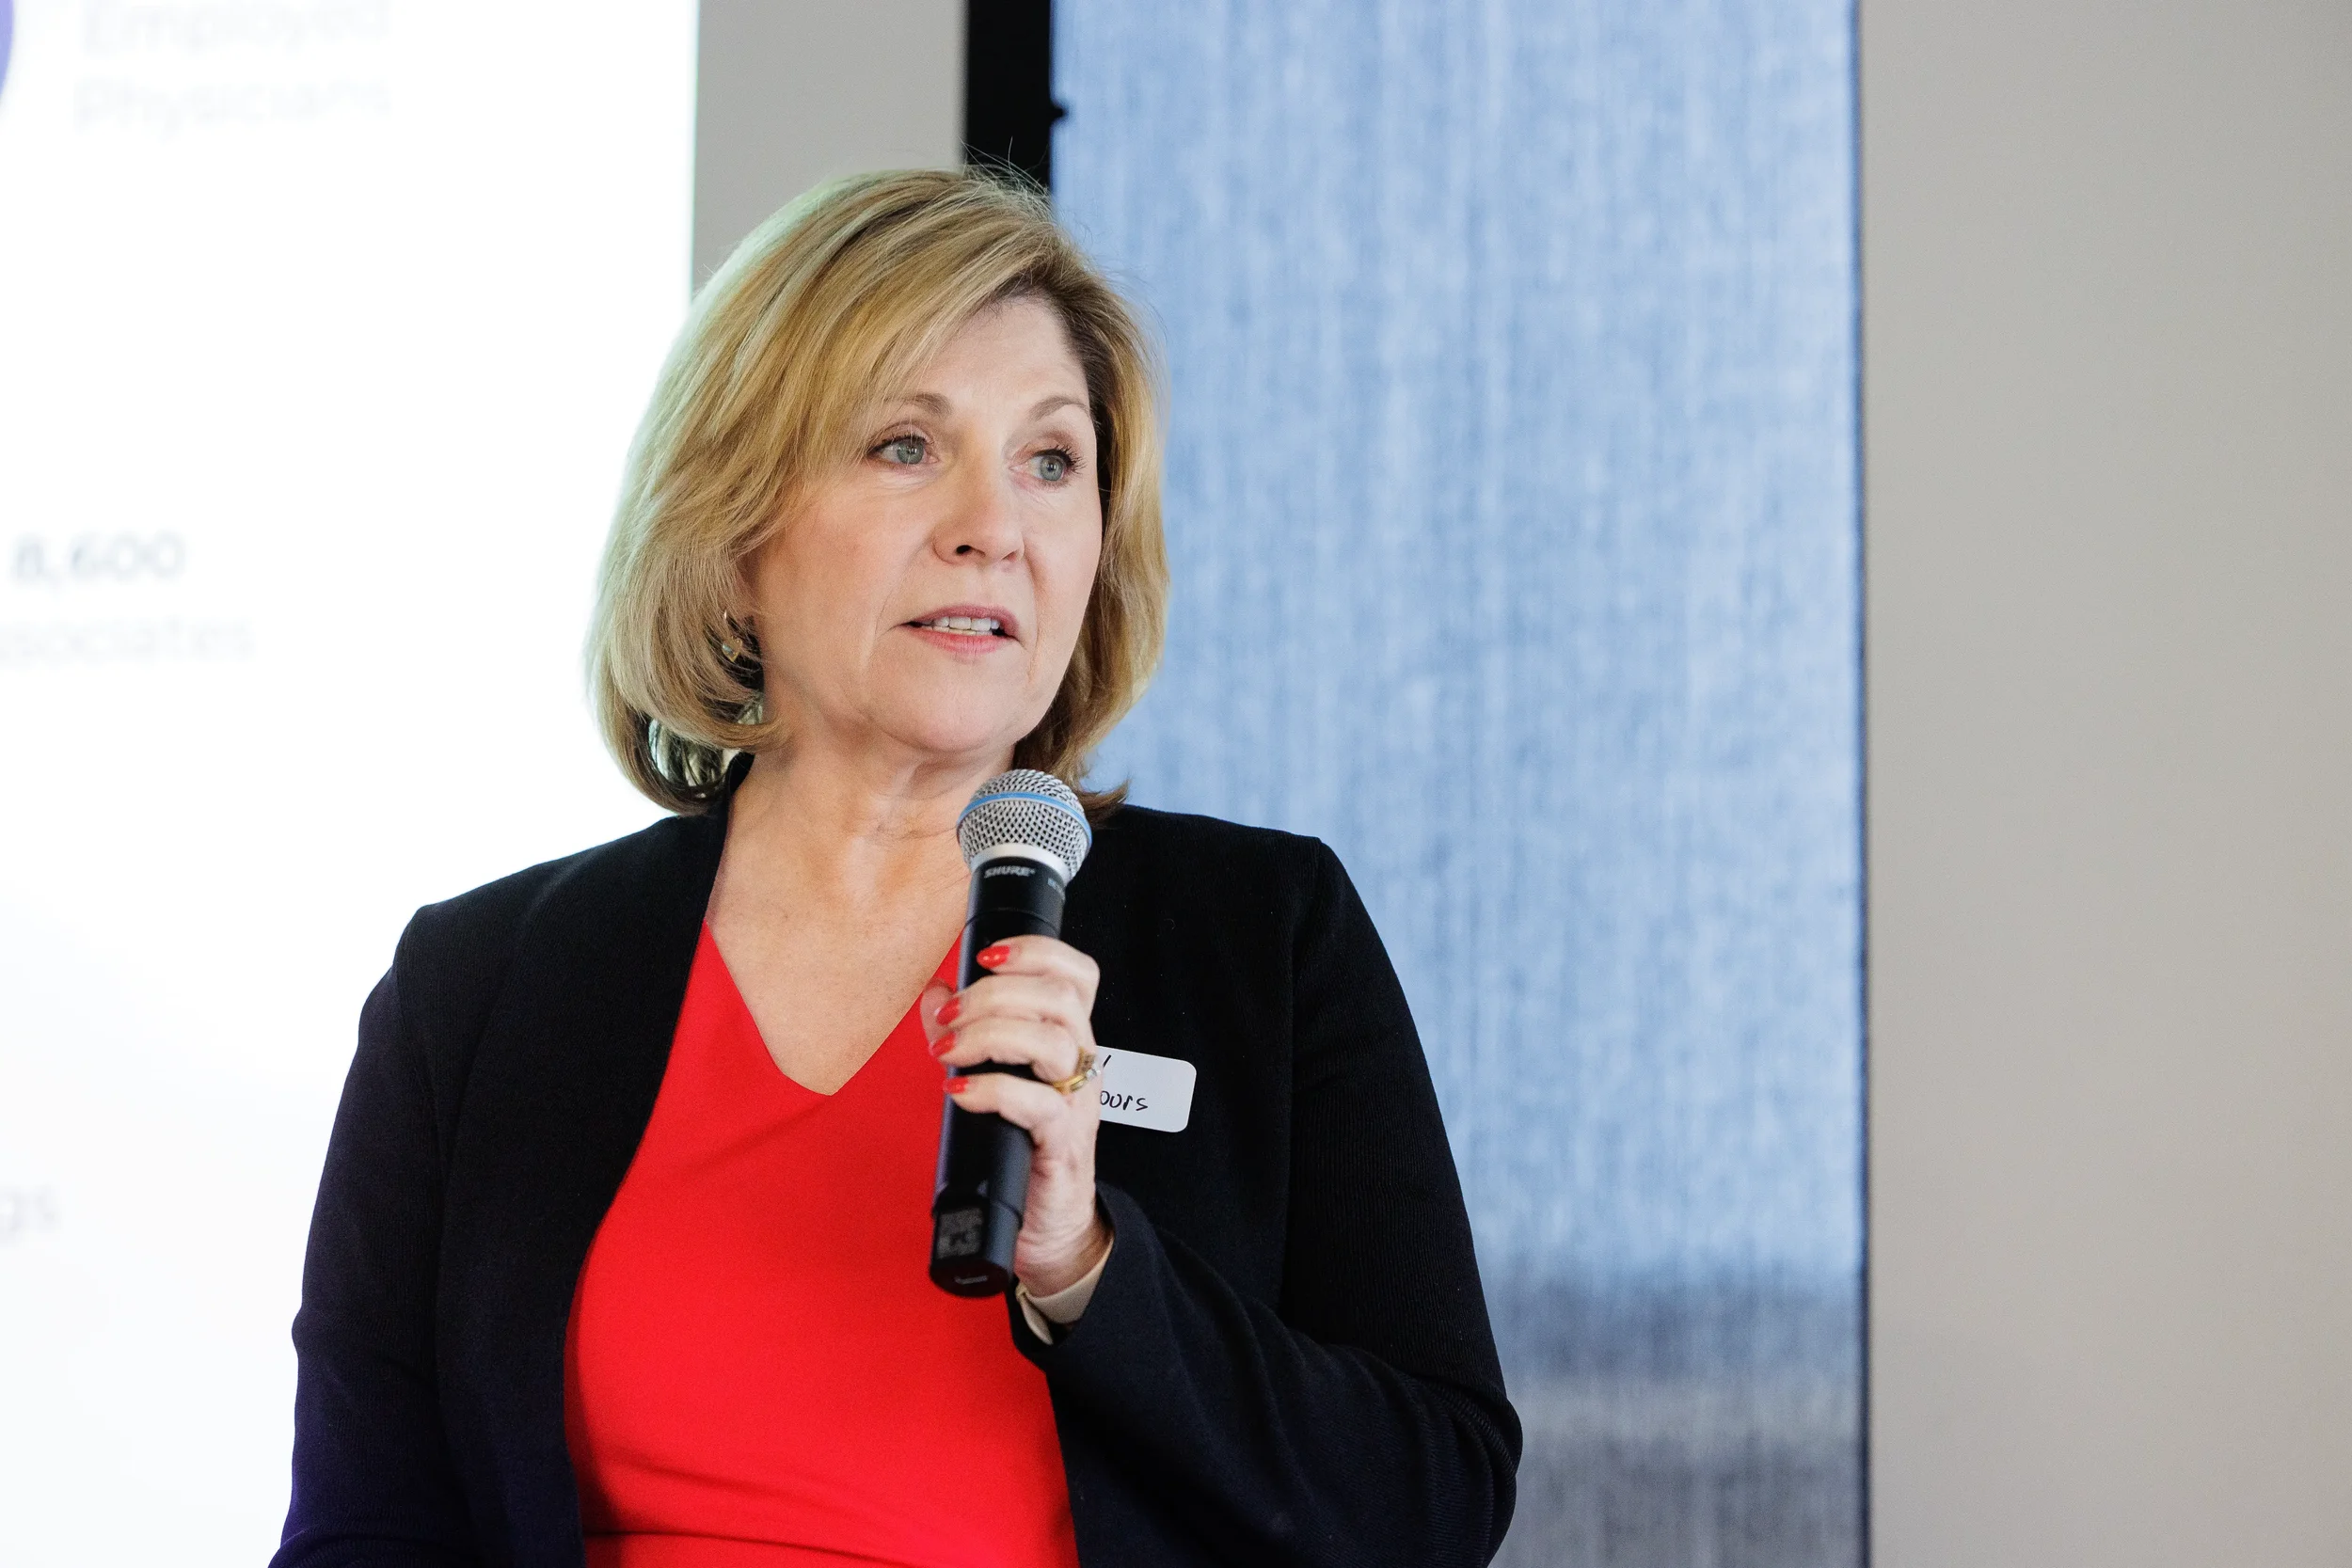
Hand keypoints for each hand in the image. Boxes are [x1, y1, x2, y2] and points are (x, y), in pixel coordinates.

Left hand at [922, 934, 1111, 1298]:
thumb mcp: (994, 1078)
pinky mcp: (1063, 1144)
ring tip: (948, 1052)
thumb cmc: (1022, 1148)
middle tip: (949, 1019)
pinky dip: (993, 1089)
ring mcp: (1077, 1103)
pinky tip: (960, 1092)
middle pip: (1058, 997)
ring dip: (990, 1034)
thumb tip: (936, 992)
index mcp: (1069, 1040)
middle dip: (994, 994)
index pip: (1077, 974)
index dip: (1037, 952)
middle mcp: (1082, 1063)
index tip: (987, 956)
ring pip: (1051, 1040)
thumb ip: (966, 1032)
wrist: (1047, 1226)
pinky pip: (1038, 1104)